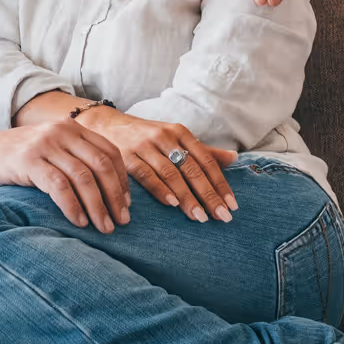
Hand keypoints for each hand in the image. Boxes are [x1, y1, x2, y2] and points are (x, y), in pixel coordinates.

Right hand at [0, 122, 130, 232]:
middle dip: (115, 196)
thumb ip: (72, 160)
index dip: (122, 180)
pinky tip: (80, 222)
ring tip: (105, 228)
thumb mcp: (48, 152)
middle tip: (123, 222)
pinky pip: (59, 186)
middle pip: (101, 164)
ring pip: (84, 177)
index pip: (109, 152)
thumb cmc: (12, 160)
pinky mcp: (27, 160)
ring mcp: (44, 144)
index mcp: (70, 128)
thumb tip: (107, 192)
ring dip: (98, 206)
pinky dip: (73, 206)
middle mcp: (60, 131)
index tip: (127, 205)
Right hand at [76, 109, 237, 223]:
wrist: (108, 125)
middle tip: (222, 217)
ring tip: (200, 218)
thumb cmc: (148, 136)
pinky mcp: (126, 156)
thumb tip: (234, 158)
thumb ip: (203, 150)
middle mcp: (165, 137)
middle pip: (191, 169)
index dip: (220, 183)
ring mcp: (145, 146)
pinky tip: (172, 204)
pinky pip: (146, 175)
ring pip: (171, 174)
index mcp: (180, 132)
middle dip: (208, 195)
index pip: (206, 161)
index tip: (232, 205)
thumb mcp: (176, 138)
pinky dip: (160, 190)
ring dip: (187, 197)